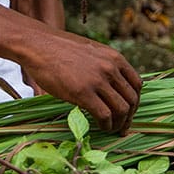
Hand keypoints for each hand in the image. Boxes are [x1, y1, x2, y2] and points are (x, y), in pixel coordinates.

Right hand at [25, 33, 141, 132]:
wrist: (36, 44)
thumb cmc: (58, 48)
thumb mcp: (90, 51)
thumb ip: (104, 65)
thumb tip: (111, 85)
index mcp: (114, 58)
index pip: (137, 85)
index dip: (134, 102)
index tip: (129, 111)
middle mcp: (110, 68)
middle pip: (132, 100)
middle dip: (129, 117)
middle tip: (122, 126)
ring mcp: (97, 80)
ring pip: (121, 109)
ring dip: (119, 123)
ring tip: (111, 129)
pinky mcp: (83, 92)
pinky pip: (104, 115)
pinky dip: (106, 125)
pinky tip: (101, 127)